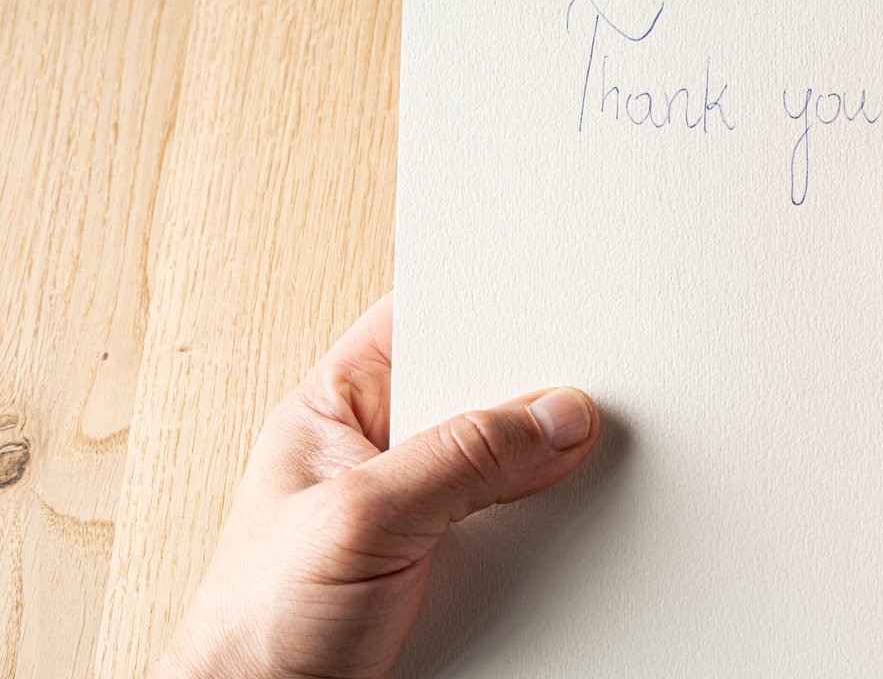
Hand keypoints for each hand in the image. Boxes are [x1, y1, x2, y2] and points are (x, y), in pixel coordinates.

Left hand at [155, 294, 598, 678]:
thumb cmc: (254, 629)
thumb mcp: (360, 519)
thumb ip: (459, 458)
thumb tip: (554, 415)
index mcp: (339, 408)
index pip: (423, 320)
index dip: (487, 303)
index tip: (557, 306)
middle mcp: (384, 452)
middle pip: (483, 394)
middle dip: (533, 402)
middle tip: (578, 407)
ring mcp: (421, 511)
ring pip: (510, 467)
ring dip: (543, 480)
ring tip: (564, 483)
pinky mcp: (453, 568)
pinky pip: (518, 532)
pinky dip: (546, 538)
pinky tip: (558, 538)